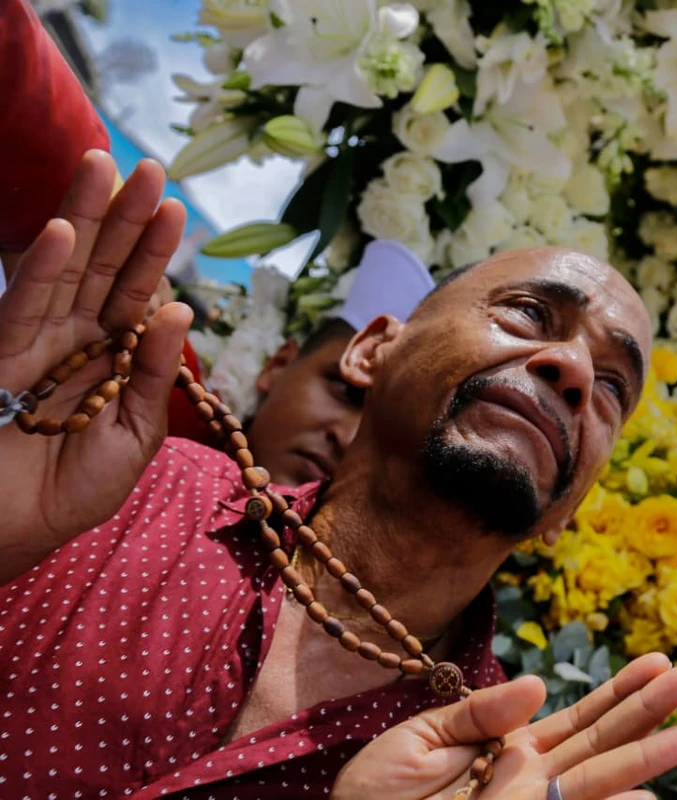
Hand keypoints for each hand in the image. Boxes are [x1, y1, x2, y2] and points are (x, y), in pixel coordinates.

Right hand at [0, 151, 190, 582]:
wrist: (16, 530)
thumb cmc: (75, 487)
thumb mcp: (135, 433)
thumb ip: (156, 375)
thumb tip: (182, 310)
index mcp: (111, 355)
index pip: (137, 292)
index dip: (154, 250)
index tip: (175, 207)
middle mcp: (73, 338)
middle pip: (103, 266)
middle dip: (124, 216)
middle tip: (148, 166)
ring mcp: (33, 342)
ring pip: (65, 270)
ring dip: (84, 218)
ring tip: (103, 168)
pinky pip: (23, 308)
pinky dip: (44, 269)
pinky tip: (64, 232)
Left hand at [331, 653, 676, 799]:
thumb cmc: (374, 796)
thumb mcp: (418, 739)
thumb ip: (479, 711)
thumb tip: (541, 685)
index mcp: (511, 747)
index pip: (581, 718)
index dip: (622, 692)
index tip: (661, 662)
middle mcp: (531, 780)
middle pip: (605, 742)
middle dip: (652, 710)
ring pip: (601, 779)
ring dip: (650, 757)